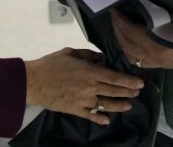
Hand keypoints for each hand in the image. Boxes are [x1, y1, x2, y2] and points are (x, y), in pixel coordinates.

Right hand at [24, 48, 143, 124]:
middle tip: (138, 93)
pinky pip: (90, 115)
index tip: (139, 82)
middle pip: (113, 91)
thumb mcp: (70, 52)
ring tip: (128, 106)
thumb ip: (88, 55)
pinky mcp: (74, 109)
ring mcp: (83, 100)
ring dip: (119, 106)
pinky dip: (99, 118)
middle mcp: (89, 87)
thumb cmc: (51, 64)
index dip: (128, 81)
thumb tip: (101, 58)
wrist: (33, 81)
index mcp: (89, 71)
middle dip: (128, 92)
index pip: (114, 77)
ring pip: (105, 104)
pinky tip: (106, 120)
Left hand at [110, 9, 172, 68]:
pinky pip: (139, 61)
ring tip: (119, 28)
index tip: (114, 8)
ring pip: (131, 54)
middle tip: (113, 16)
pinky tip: (129, 43)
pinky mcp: (163, 65)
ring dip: (122, 41)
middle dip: (117, 29)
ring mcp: (159, 62)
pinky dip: (130, 52)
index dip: (120, 20)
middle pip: (127, 44)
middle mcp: (156, 55)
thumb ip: (162, 7)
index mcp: (159, 42)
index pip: (131, 31)